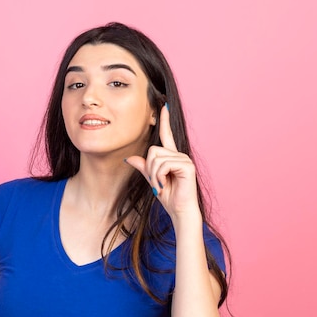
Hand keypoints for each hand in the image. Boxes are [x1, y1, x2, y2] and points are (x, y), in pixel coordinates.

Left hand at [125, 104, 199, 218]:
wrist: (180, 211)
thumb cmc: (169, 197)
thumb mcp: (152, 180)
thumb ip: (144, 168)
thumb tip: (130, 158)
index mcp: (172, 156)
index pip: (167, 135)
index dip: (165, 121)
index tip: (164, 106)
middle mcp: (179, 155)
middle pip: (153, 150)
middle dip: (150, 169)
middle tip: (156, 183)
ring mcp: (184, 159)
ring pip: (156, 158)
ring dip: (154, 175)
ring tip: (161, 186)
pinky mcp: (187, 166)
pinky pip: (164, 165)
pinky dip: (159, 177)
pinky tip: (165, 185)